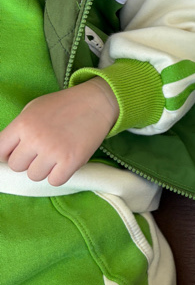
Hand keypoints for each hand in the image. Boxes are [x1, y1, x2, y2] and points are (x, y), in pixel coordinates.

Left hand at [0, 79, 118, 185]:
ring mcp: (53, 151)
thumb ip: (18, 130)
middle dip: (27, 161)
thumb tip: (5, 152)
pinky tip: (64, 163)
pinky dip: (58, 175)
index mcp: (22, 124)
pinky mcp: (71, 161)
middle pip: (16, 166)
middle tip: (41, 152)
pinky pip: (54, 181)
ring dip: (43, 169)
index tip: (16, 154)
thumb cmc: (64, 105)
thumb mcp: (33, 109)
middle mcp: (35, 138)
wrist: (96, 102)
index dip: (6, 155)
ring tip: (54, 157)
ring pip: (34, 176)